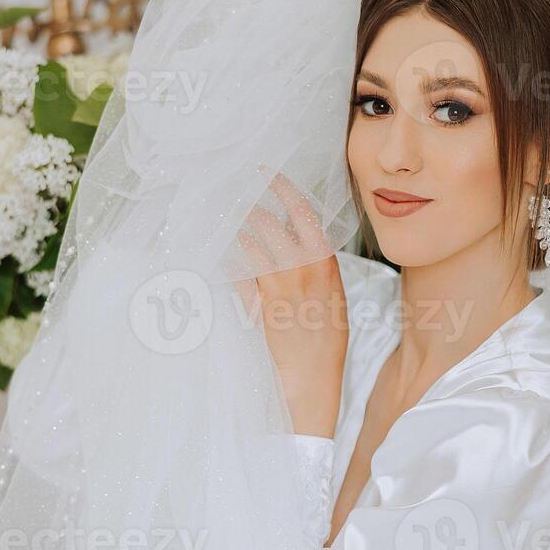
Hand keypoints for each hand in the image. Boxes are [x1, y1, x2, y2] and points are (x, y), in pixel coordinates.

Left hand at [241, 174, 347, 437]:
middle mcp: (300, 266)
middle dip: (244, 204)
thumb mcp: (332, 293)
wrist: (313, 376)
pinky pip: (234, 270)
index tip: (263, 173)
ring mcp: (275, 283)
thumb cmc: (326, 338)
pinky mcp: (255, 302)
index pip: (300, 209)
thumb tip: (294, 236)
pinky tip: (217, 253)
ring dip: (231, 229)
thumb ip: (315, 262)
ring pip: (244, 241)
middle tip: (229, 194)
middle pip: (264, 220)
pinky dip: (225, 259)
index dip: (280, 186)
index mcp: (324, 259)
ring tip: (219, 221)